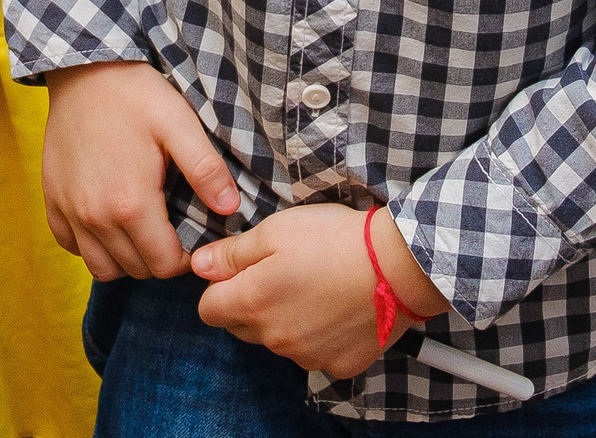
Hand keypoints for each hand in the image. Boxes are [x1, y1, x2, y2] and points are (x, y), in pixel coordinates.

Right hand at [42, 60, 238, 280]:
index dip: (185, 258)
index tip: (194, 238)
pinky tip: (109, 221)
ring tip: (143, 231)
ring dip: (126, 259)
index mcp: (131, 203)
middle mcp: (95, 217)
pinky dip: (91, 245)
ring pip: (101, 268)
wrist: (83, 70)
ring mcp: (69, 211)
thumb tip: (231, 209)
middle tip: (173, 232)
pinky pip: (70, 246)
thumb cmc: (135, 94)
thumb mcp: (180, 124)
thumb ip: (206, 170)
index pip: (164, 264)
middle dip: (159, 260)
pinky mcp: (51, 200)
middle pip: (135, 269)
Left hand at [192, 204, 449, 377]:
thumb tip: (198, 265)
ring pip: (279, 340)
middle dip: (251, 303)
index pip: (208, 309)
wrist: (397, 265)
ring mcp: (306, 356)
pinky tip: (338, 307)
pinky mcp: (337, 364)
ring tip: (317, 285)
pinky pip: (315, 353)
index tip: (244, 269)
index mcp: (252, 303)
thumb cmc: (334, 240)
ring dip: (286, 319)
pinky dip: (320, 335)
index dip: (220, 287)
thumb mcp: (275, 230)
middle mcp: (274, 338)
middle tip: (283, 271)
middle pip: (242, 327)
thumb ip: (231, 253)